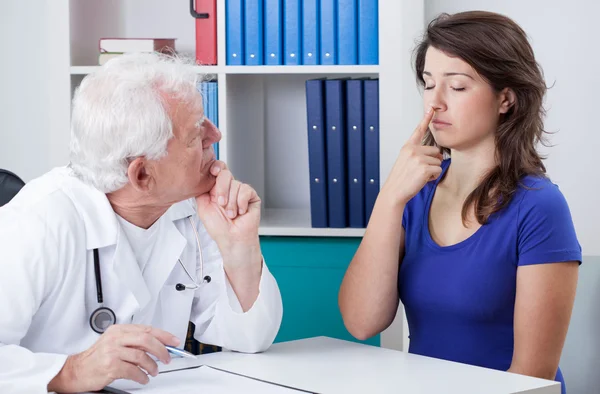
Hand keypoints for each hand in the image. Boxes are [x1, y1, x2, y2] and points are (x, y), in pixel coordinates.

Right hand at [47, 325, 179, 392]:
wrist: (76, 371)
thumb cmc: (96, 358)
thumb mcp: (115, 343)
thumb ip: (134, 342)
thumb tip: (158, 345)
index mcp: (118, 330)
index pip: (147, 329)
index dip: (164, 335)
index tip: (174, 341)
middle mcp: (115, 338)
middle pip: (146, 339)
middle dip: (161, 349)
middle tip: (167, 358)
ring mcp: (112, 351)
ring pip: (141, 356)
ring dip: (152, 366)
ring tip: (154, 371)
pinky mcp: (110, 365)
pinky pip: (133, 371)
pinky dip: (142, 376)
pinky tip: (143, 378)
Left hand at [195, 161, 260, 250]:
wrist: (232, 239)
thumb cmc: (218, 228)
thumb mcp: (202, 207)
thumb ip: (201, 191)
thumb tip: (200, 178)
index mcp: (217, 189)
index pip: (218, 170)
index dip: (216, 167)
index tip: (213, 172)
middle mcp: (229, 188)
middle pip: (226, 174)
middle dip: (222, 189)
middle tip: (221, 204)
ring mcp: (241, 192)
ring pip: (236, 184)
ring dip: (232, 202)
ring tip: (231, 214)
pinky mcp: (252, 197)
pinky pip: (246, 190)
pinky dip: (241, 202)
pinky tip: (241, 212)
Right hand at [380, 107, 442, 206]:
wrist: (394, 192)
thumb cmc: (400, 179)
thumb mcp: (405, 161)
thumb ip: (418, 154)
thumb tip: (438, 154)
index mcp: (407, 147)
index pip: (418, 130)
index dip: (426, 118)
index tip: (431, 108)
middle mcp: (413, 150)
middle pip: (435, 151)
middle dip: (431, 162)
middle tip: (419, 171)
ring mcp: (418, 158)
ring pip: (438, 162)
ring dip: (432, 171)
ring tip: (419, 176)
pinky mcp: (424, 167)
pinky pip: (438, 170)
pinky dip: (433, 178)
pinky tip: (422, 180)